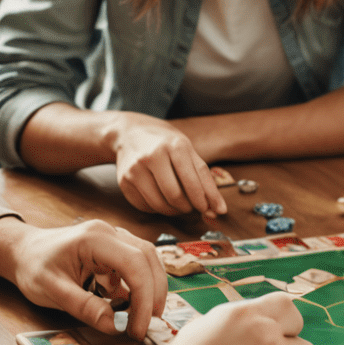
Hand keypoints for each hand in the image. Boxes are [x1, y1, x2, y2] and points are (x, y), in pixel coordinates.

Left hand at [0, 216, 167, 339]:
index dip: (144, 296)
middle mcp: (110, 232)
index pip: (134, 263)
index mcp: (94, 237)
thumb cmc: (33, 267)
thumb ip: (83, 306)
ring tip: (144, 317)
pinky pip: (138, 264)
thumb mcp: (51, 290)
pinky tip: (133, 305)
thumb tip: (114, 325)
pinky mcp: (116, 248)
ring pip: (148, 259)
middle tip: (146, 326)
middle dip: (153, 294)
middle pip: (148, 258)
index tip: (139, 326)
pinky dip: (141, 285)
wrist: (23, 251)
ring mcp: (115, 237)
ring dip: (151, 289)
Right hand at [109, 112, 226, 218]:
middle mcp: (152, 156)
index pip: (191, 181)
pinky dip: (157, 209)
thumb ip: (204, 178)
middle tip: (192, 207)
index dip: (202, 200)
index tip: (208, 209)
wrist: (130, 133)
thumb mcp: (188, 151)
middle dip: (187, 207)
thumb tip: (220, 209)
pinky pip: (144, 206)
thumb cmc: (165, 143)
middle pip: (174, 196)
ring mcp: (135, 169)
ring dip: (173, 211)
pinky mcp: (124, 181)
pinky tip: (162, 200)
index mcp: (174, 146)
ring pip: (158, 204)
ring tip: (179, 205)